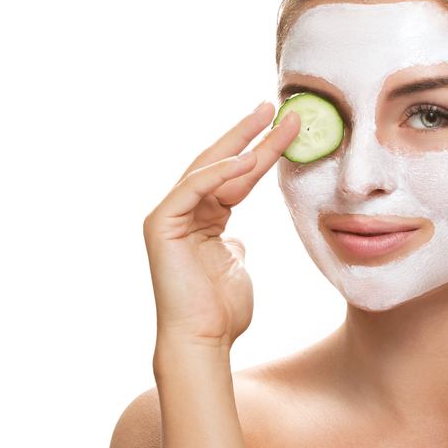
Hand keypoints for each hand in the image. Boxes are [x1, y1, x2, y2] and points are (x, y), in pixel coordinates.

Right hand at [142, 102, 300, 349]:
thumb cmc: (222, 310)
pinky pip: (193, 188)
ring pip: (210, 169)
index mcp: (202, 218)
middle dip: (249, 134)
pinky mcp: (161, 225)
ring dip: (241, 143)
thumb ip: (233, 245)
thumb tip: (237, 239)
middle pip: (221, 163)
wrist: (205, 340)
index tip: (286, 127)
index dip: (260, 150)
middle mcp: (182, 211)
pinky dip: (218, 173)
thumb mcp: (235, 265)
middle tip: (274, 107)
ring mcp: (169, 216)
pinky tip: (246, 159)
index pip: (235, 175)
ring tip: (269, 121)